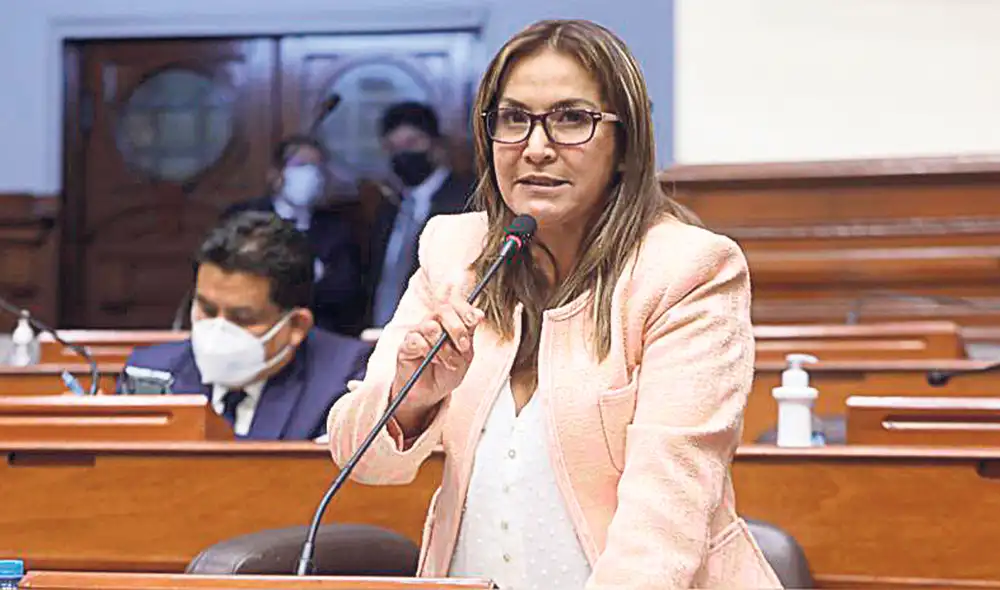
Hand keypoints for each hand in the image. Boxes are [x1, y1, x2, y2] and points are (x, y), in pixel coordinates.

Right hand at [392, 286, 483, 429]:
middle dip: (457, 328)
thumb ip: (469, 333)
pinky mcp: (406, 345)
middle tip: (463, 347)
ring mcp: (418, 332)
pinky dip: (428, 351)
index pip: (456, 304)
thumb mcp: (466, 354)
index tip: (475, 320)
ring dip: (444, 347)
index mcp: (450, 322)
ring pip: (431, 326)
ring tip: (448, 362)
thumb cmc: (447, 372)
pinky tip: (432, 361)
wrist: (432, 393)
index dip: (466, 309)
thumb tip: (478, 314)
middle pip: (443, 310)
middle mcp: (433, 323)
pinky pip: (416, 340)